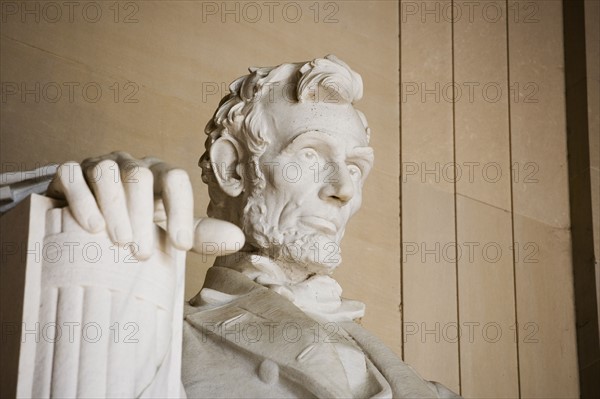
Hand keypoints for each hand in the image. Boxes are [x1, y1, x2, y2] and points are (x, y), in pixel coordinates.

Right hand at [46, 151, 243, 258]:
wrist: (88, 223)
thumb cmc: (137, 226)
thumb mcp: (168, 230)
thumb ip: (200, 234)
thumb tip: (240, 240)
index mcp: (159, 176)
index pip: (176, 179)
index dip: (181, 210)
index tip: (180, 247)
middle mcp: (131, 165)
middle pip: (141, 176)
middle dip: (143, 214)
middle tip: (143, 254)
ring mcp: (98, 165)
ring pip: (107, 172)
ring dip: (115, 206)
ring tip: (119, 241)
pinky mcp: (69, 174)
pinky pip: (72, 175)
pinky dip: (82, 199)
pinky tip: (90, 225)